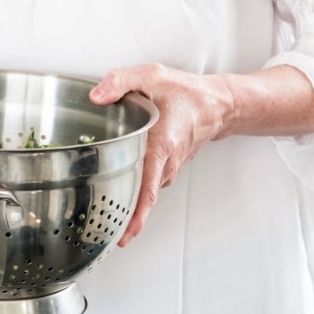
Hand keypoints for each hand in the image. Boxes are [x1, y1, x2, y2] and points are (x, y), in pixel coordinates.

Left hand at [90, 63, 234, 246]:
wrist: (217, 104)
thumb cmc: (188, 93)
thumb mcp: (152, 77)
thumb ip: (121, 82)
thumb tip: (97, 95)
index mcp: (161, 146)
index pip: (147, 189)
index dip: (135, 216)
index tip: (123, 235)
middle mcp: (166, 164)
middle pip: (141, 197)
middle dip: (120, 215)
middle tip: (95, 228)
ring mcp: (168, 169)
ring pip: (143, 191)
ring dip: (126, 200)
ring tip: (101, 209)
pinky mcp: (167, 168)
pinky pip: (148, 183)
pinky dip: (134, 189)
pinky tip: (118, 185)